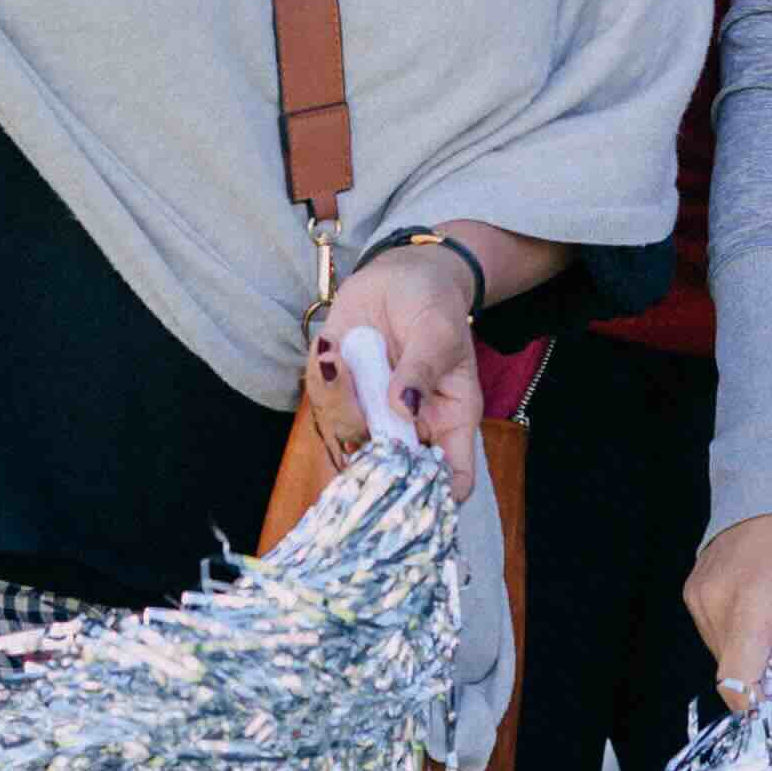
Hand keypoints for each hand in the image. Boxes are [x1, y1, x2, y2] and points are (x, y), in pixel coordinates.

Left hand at [312, 249, 483, 499]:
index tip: (411, 484)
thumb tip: (403, 407)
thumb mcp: (439, 332)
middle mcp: (407, 425)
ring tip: (339, 352)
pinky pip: (322, 401)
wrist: (403, 275)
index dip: (436, 495)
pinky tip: (332, 346)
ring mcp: (371, 410)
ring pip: (346, 434)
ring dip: (337, 399)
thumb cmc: (436, 305)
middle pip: (387, 467)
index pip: (450, 476)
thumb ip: (422, 369)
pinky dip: (321, 377)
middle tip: (359, 396)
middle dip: (365, 443)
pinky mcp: (341, 390)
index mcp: (447, 420)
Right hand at [684, 509, 771, 706]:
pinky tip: (762, 608)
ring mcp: (699, 597)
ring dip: (754, 653)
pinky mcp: (694, 592)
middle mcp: (714, 602)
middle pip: (734, 671)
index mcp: (749, 601)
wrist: (770, 483)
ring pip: (725, 655)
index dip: (762, 701)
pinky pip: (717, 633)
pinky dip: (742, 634)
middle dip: (766, 674)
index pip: (737, 680)